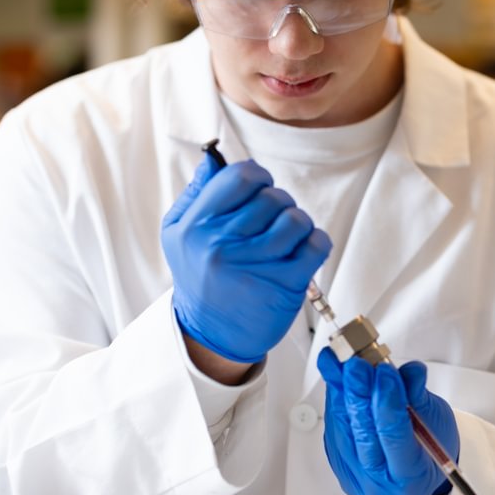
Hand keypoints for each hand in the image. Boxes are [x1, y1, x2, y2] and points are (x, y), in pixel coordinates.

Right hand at [162, 155, 331, 365]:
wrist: (211, 334)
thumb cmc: (199, 276)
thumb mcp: (179, 234)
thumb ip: (196, 194)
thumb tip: (211, 161)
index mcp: (196, 225)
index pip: (241, 176)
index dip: (257, 176)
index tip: (259, 188)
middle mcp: (223, 244)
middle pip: (272, 197)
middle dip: (277, 203)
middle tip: (270, 221)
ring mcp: (255, 265)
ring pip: (295, 219)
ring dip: (296, 224)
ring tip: (285, 238)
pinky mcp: (284, 284)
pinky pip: (316, 244)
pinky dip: (315, 242)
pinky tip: (300, 251)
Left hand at [317, 347, 459, 494]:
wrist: (417, 475)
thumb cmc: (432, 450)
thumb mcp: (437, 422)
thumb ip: (419, 397)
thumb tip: (410, 372)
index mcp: (410, 479)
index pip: (394, 438)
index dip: (388, 402)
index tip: (385, 372)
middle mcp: (378, 484)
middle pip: (362, 434)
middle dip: (358, 393)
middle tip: (356, 363)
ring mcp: (354, 476)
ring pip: (341, 429)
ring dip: (340, 391)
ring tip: (340, 362)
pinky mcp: (337, 462)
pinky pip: (334, 427)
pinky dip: (336, 399)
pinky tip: (337, 378)